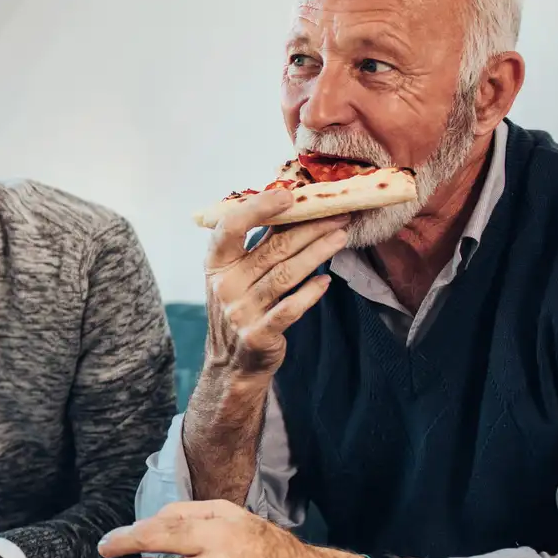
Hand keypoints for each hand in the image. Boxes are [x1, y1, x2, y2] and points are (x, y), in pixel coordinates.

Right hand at [202, 187, 347, 379]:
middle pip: (273, 249)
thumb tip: (292, 208)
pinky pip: (290, 308)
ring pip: (285, 275)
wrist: (232, 363)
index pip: (230, 228)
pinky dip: (310, 293)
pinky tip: (326, 281)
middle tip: (339, 215)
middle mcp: (225, 286)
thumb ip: (257, 247)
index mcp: (216, 265)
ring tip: (341, 237)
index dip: (258, 208)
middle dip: (310, 228)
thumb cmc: (240, 308)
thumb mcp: (236, 276)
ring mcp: (240, 311)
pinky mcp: (259, 333)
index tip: (288, 195)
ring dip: (317, 253)